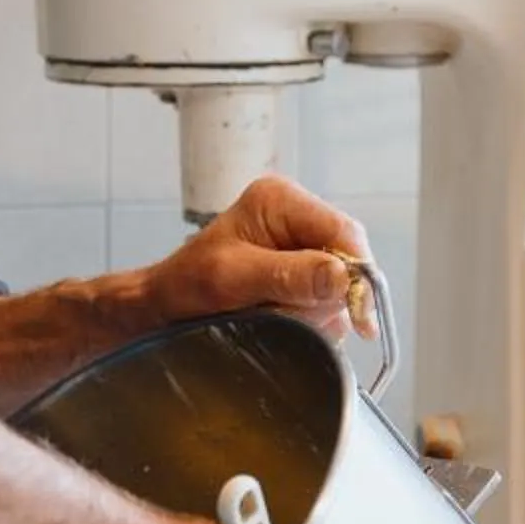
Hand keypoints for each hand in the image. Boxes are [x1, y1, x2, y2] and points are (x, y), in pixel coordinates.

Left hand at [142, 176, 371, 343]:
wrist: (163, 309)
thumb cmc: (186, 285)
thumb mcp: (232, 279)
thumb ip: (289, 276)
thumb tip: (343, 277)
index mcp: (280, 200)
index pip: (343, 230)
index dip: (358, 271)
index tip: (361, 314)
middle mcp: (296, 218)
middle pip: (347, 258)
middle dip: (330, 296)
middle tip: (300, 320)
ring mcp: (300, 247)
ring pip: (340, 284)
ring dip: (317, 312)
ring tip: (276, 319)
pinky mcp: (301, 274)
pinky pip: (328, 300)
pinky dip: (313, 319)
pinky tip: (284, 323)